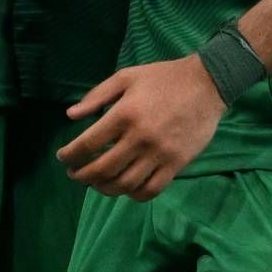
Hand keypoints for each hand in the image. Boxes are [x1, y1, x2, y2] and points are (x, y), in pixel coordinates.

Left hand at [58, 56, 224, 200]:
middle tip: (74, 174)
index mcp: (125, 114)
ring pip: (125, 184)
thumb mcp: (127, 77)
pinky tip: (125, 187)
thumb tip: (71, 115)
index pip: (88, 144)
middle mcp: (140, 138)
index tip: (63, 158)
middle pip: (103, 169)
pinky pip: (151, 190)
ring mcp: (160, 154)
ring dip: (104, 188)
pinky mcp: (177, 164)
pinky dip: (133, 194)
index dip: (70, 155)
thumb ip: (97, 96)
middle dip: (82, 176)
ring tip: (96, 183)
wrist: (208, 83)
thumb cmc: (163, 77)